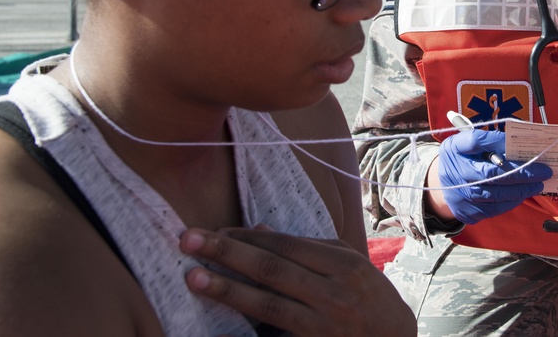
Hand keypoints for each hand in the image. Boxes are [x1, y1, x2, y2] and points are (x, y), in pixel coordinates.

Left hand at [181, 226, 415, 336]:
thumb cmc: (369, 299)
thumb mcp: (349, 265)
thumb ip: (306, 248)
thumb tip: (259, 230)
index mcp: (343, 263)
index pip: (286, 244)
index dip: (247, 238)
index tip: (215, 232)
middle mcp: (333, 292)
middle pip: (272, 268)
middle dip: (228, 253)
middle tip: (188, 241)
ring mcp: (324, 325)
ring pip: (267, 304)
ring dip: (228, 290)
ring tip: (194, 278)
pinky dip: (244, 335)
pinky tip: (219, 331)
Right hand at [438, 129, 552, 224]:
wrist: (441, 185)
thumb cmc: (464, 159)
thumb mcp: (469, 144)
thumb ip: (490, 142)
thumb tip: (522, 144)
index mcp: (455, 148)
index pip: (476, 141)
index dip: (498, 141)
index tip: (521, 141)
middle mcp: (455, 171)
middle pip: (491, 173)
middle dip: (522, 172)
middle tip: (543, 171)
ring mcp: (460, 194)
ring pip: (496, 194)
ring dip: (522, 189)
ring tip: (538, 183)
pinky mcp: (467, 211)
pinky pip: (494, 208)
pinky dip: (512, 201)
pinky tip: (523, 194)